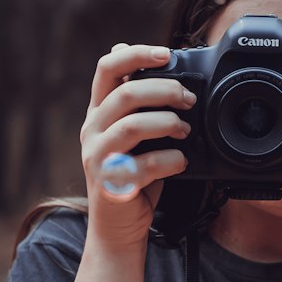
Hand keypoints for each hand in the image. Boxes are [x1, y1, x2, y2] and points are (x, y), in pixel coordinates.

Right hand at [80, 43, 194, 250]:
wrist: (118, 228)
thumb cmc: (132, 177)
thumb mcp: (132, 137)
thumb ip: (137, 106)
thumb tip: (155, 64)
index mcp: (98, 113)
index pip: (107, 68)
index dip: (136, 54)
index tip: (166, 54)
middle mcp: (93, 131)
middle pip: (125, 94)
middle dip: (164, 90)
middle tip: (189, 99)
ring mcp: (98, 158)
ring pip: (132, 126)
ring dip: (167, 123)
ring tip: (186, 130)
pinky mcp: (112, 184)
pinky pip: (143, 165)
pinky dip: (170, 160)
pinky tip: (182, 161)